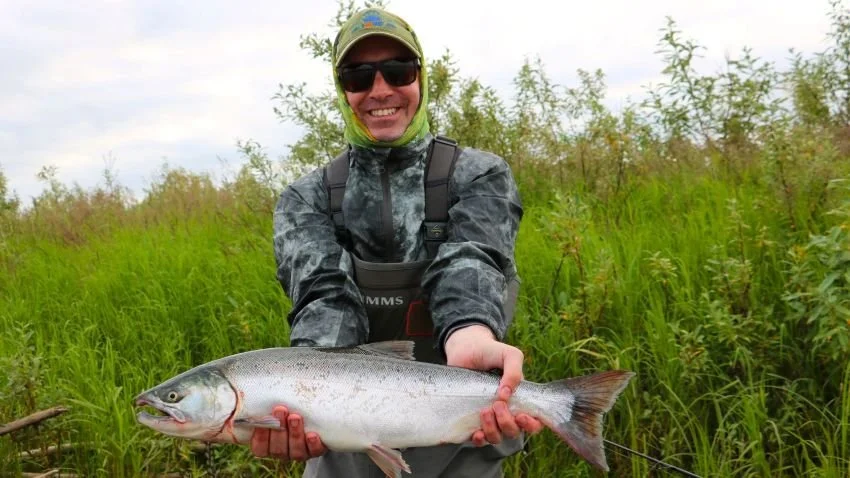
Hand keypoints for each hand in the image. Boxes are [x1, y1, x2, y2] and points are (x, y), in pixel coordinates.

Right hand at [250, 405, 326, 460]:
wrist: (317, 417)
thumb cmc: (289, 408)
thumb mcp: (277, 407)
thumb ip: (266, 403)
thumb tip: (255, 386)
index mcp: (269, 445)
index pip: (260, 447)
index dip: (260, 437)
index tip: (261, 421)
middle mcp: (283, 451)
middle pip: (278, 448)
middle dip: (279, 429)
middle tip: (281, 410)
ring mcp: (300, 452)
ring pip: (295, 451)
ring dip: (294, 433)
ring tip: (296, 417)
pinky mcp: (316, 451)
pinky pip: (314, 452)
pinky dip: (313, 445)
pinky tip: (312, 435)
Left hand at [444, 325, 544, 445]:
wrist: (464, 349)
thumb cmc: (490, 352)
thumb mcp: (509, 355)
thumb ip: (514, 372)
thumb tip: (506, 395)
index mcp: (520, 400)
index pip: (533, 422)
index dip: (531, 425)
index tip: (520, 416)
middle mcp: (506, 412)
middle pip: (513, 431)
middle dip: (507, 422)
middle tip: (496, 405)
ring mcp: (489, 417)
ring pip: (497, 437)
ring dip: (492, 429)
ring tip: (484, 410)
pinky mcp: (471, 419)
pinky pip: (479, 439)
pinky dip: (479, 440)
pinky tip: (476, 432)